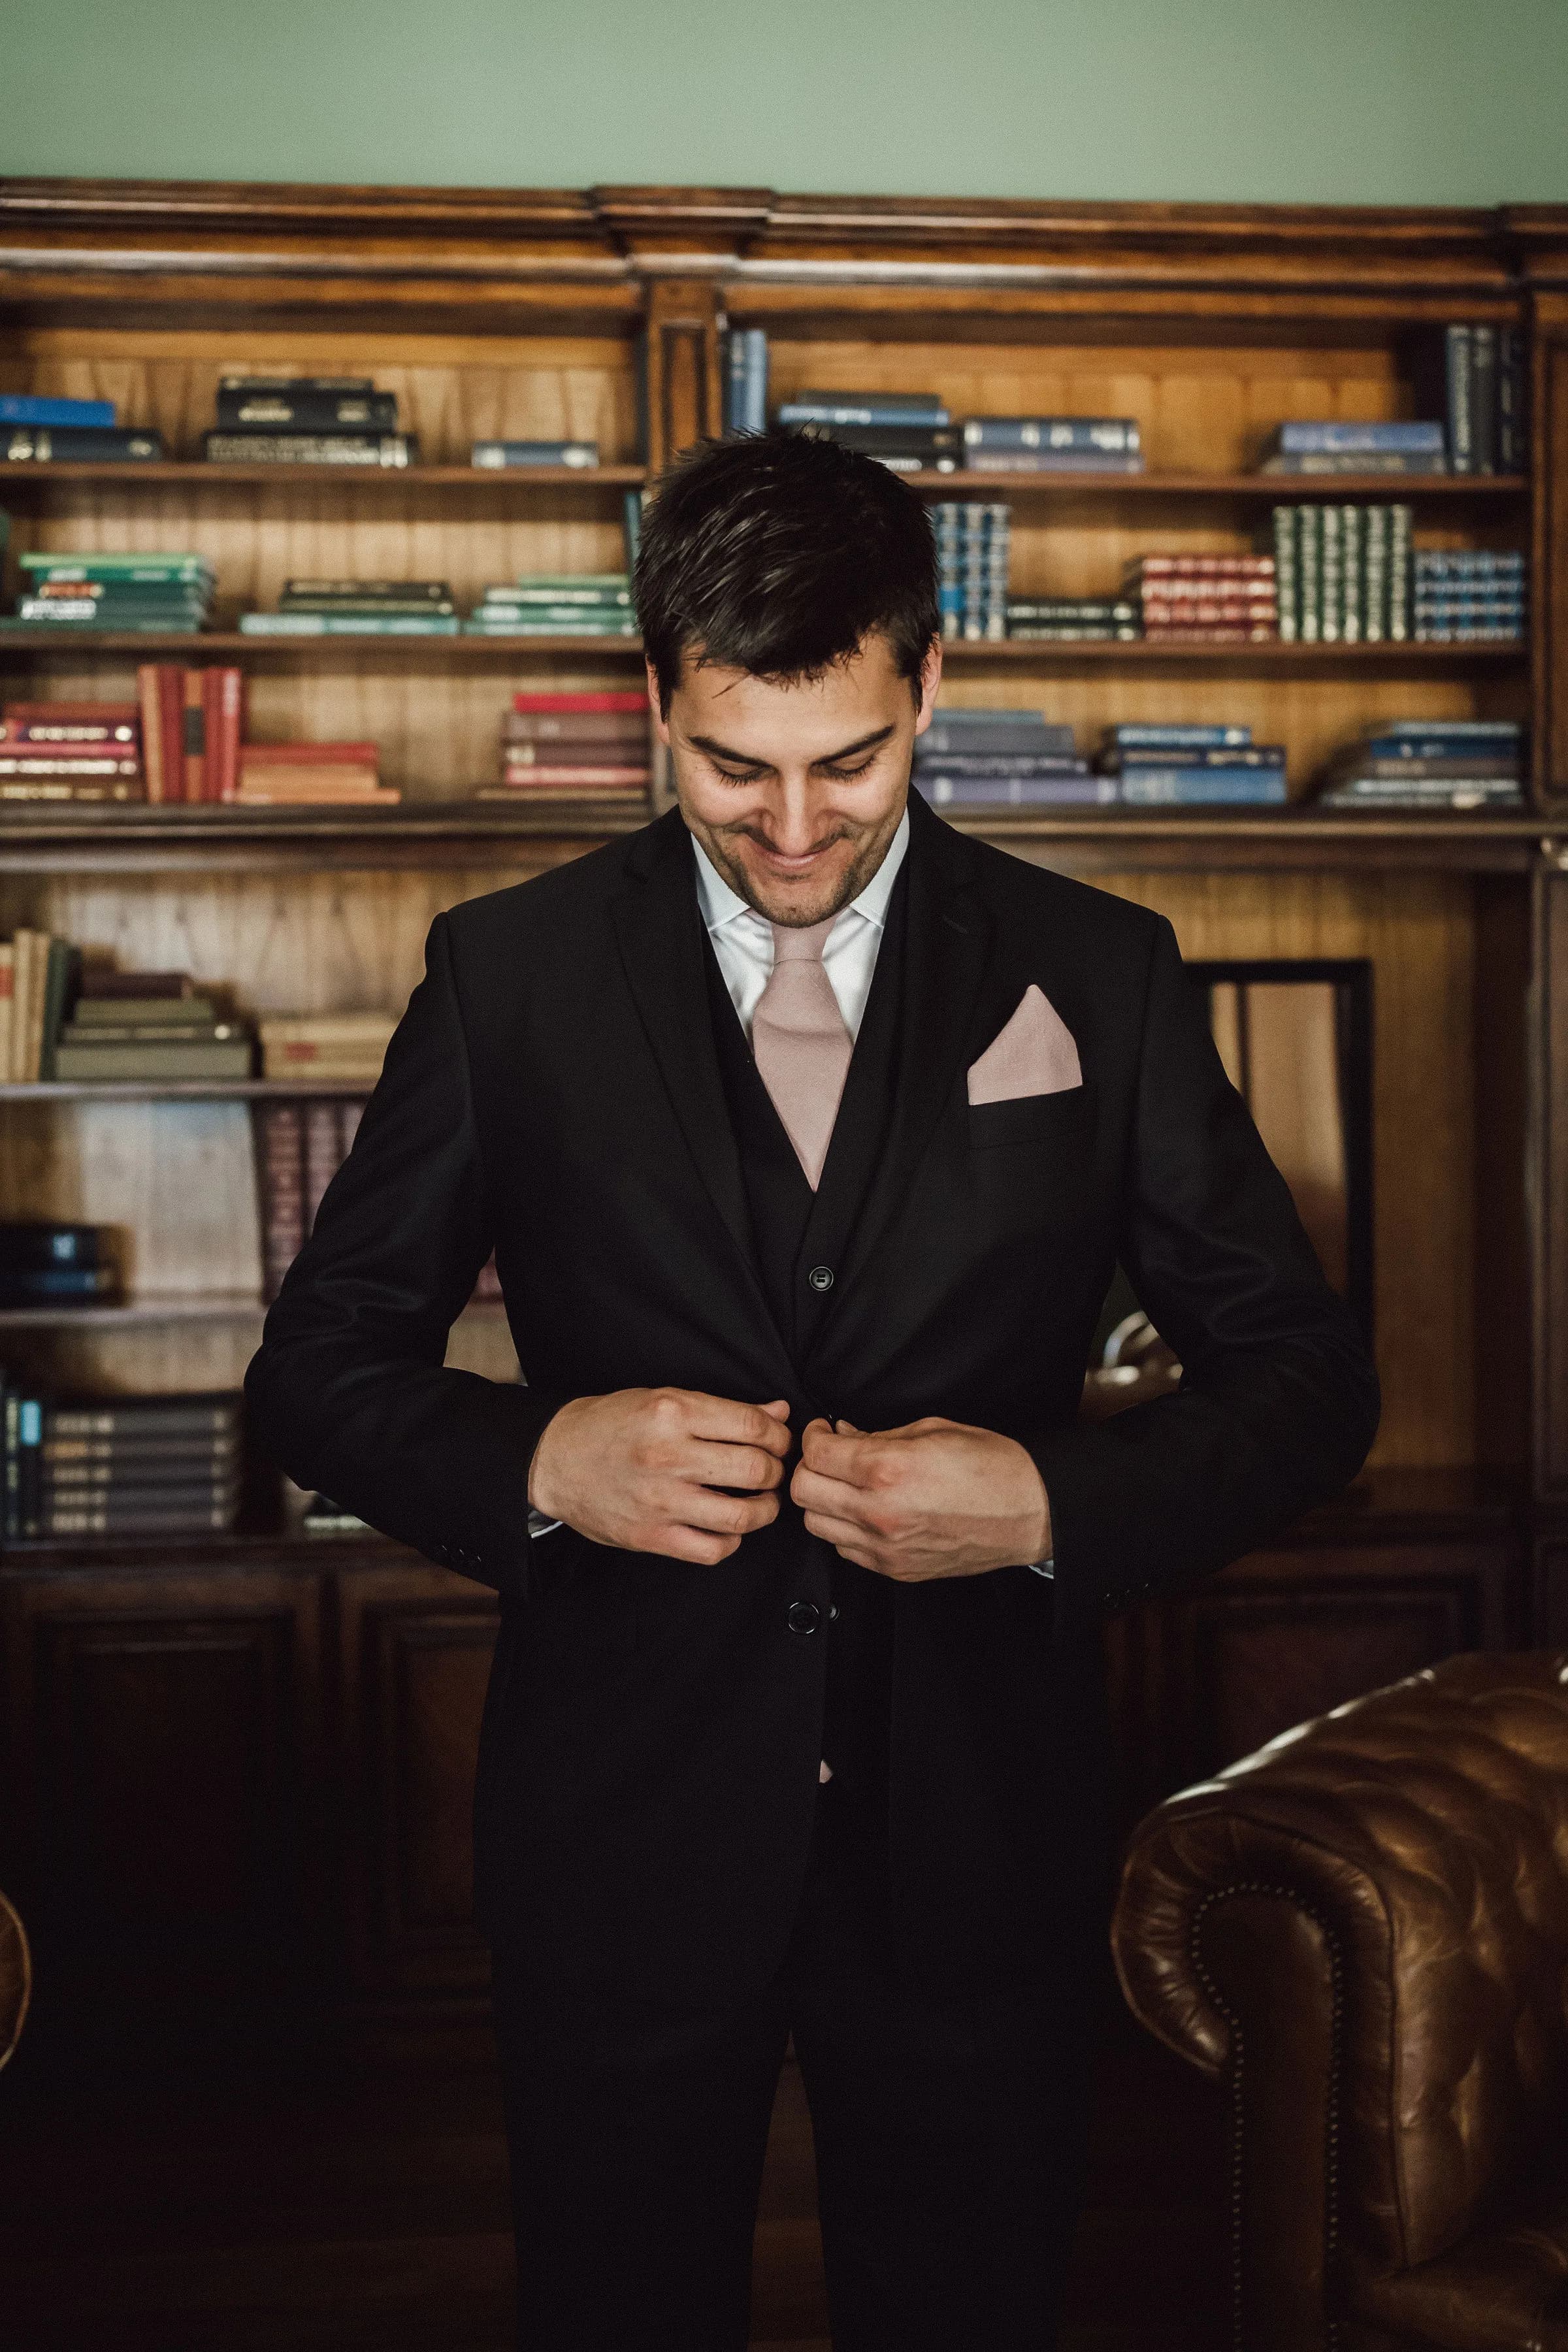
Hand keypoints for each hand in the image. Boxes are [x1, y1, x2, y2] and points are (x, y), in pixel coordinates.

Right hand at [528, 1388, 790, 1564]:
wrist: (554, 1459)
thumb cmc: (611, 1424)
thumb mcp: (664, 1399)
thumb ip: (723, 1409)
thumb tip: (779, 1412)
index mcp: (672, 1412)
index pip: (752, 1426)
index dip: (779, 1436)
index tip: (779, 1442)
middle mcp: (667, 1456)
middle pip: (754, 1470)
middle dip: (776, 1471)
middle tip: (771, 1470)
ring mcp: (659, 1501)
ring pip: (741, 1516)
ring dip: (764, 1510)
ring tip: (761, 1501)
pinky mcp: (649, 1536)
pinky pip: (712, 1550)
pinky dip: (731, 1541)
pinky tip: (728, 1527)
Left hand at [790, 1415, 1049, 1581]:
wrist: (1030, 1512)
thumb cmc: (990, 1466)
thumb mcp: (931, 1430)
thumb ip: (876, 1434)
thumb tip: (840, 1435)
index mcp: (888, 1470)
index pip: (816, 1455)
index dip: (812, 1436)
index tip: (822, 1432)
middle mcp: (880, 1513)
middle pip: (804, 1492)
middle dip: (810, 1467)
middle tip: (828, 1456)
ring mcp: (886, 1548)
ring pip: (817, 1525)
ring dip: (823, 1501)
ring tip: (845, 1485)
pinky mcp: (896, 1570)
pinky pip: (845, 1550)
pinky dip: (845, 1528)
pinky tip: (865, 1511)